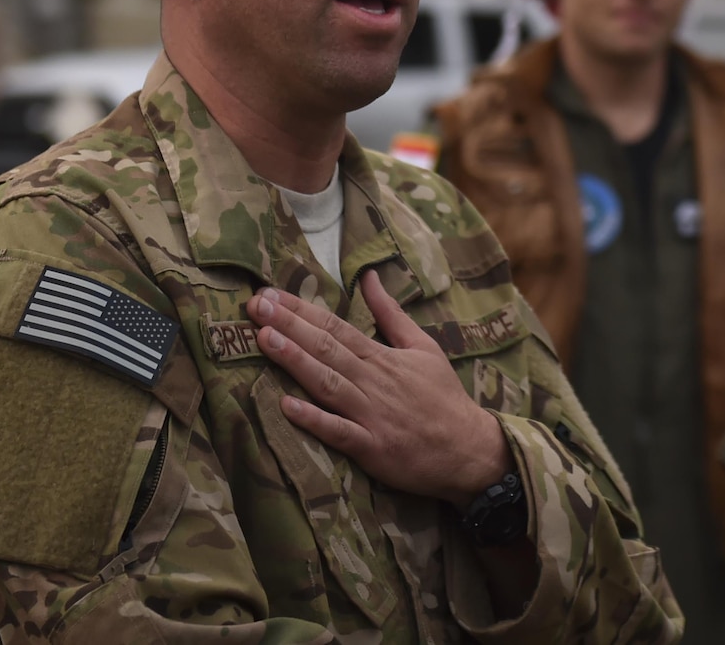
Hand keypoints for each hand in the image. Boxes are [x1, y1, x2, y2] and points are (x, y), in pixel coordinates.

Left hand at [247, 270, 509, 506]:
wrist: (468, 447)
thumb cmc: (442, 396)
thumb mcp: (423, 346)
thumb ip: (391, 313)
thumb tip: (369, 277)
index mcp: (383, 357)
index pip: (337, 327)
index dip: (302, 310)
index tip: (271, 294)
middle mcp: (374, 381)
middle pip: (327, 348)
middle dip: (289, 325)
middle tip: (256, 305)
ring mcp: (372, 414)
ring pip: (328, 383)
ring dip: (296, 360)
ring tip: (264, 339)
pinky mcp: (372, 446)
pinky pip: (339, 432)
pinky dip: (314, 419)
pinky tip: (286, 406)